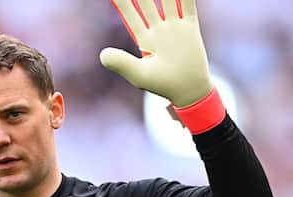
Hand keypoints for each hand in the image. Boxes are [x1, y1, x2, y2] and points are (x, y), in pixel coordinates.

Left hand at [101, 0, 225, 133]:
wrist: (188, 91)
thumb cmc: (162, 85)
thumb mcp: (139, 75)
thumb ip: (122, 63)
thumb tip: (102, 54)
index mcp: (144, 38)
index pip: (129, 13)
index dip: (120, 0)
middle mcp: (158, 28)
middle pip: (145, 1)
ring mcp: (174, 26)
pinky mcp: (190, 28)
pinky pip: (187, 5)